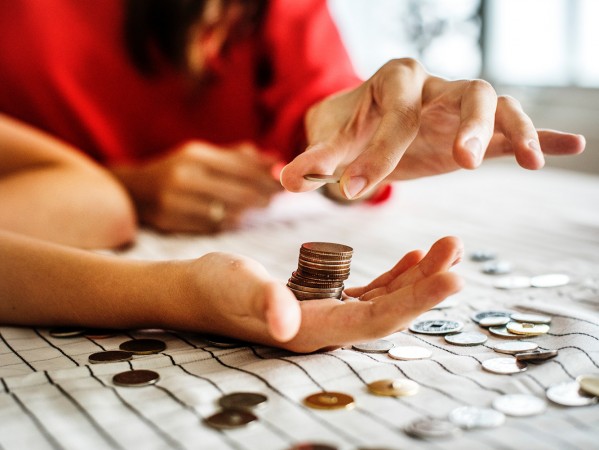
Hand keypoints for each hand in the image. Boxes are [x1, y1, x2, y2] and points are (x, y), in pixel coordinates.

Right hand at [111, 141, 282, 232]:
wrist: (134, 190)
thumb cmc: (178, 170)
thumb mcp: (203, 155)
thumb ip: (239, 157)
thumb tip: (276, 160)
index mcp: (195, 155)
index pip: (242, 168)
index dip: (267, 177)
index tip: (284, 182)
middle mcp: (184, 177)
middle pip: (238, 192)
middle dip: (263, 195)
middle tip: (278, 198)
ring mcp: (176, 201)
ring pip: (227, 212)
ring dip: (249, 211)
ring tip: (262, 206)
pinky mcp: (171, 221)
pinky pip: (212, 226)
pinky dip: (230, 222)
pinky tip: (239, 218)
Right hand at [170, 236, 463, 352]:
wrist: (197, 290)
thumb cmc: (213, 287)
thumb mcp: (236, 286)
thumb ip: (263, 302)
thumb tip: (286, 323)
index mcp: (312, 330)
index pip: (376, 321)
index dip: (417, 303)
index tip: (453, 278)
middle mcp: (327, 330)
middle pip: (391, 311)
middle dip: (428, 285)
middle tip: (457, 251)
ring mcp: (327, 316)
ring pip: (385, 300)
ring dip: (418, 277)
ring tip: (446, 248)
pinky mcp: (323, 301)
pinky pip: (369, 291)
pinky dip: (394, 276)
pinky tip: (413, 259)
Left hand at [280, 58, 585, 198]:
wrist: (367, 122)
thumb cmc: (350, 130)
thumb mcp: (332, 143)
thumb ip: (314, 161)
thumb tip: (285, 180)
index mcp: (394, 82)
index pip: (394, 115)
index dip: (376, 154)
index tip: (355, 191)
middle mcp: (434, 85)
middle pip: (465, 91)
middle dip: (466, 125)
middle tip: (462, 163)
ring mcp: (459, 104)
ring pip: (498, 103)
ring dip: (512, 129)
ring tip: (526, 161)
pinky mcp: (475, 128)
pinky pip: (515, 125)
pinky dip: (539, 135)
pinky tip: (568, 147)